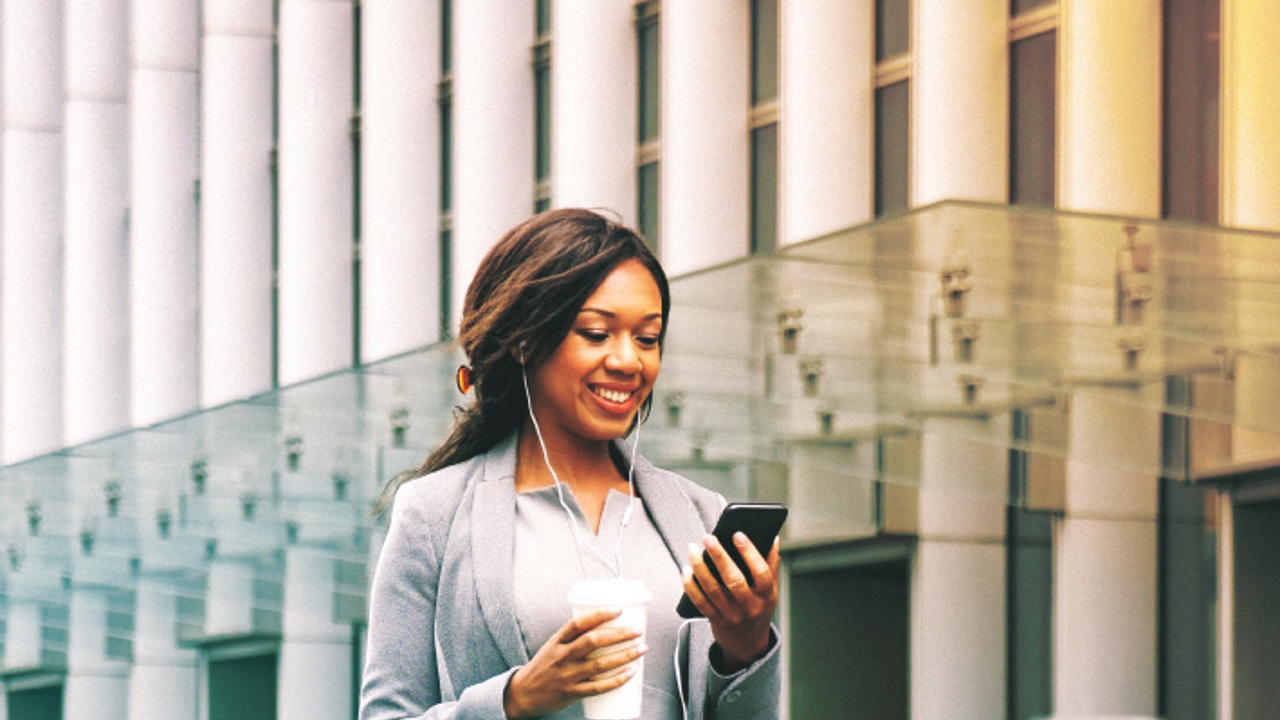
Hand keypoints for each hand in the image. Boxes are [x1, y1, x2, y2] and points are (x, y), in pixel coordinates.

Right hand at [503, 609, 647, 718]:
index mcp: (557, 641)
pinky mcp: (571, 693)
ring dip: (624, 656)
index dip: (600, 615)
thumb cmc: (542, 667)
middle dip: (619, 634)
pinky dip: (616, 681)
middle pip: (593, 642)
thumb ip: (573, 637)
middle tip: (637, 630)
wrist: (522, 694)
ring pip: (600, 664)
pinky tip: (630, 674)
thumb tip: (604, 625)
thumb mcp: (552, 646)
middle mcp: (562, 657)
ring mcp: (567, 676)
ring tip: (641, 648)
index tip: (618, 609)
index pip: (578, 623)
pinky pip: (598, 687)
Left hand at [682, 533, 779, 671]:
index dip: (750, 553)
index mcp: (766, 596)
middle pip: (734, 580)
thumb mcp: (771, 591)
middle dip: (719, 557)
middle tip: (708, 538)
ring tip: (693, 549)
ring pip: (712, 589)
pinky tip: (686, 570)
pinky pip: (700, 601)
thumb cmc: (759, 609)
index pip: (761, 572)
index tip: (737, 534)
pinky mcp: (715, 620)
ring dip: (700, 567)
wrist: (748, 644)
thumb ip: (771, 565)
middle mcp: (749, 607)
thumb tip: (772, 538)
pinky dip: (690, 585)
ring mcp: (731, 615)